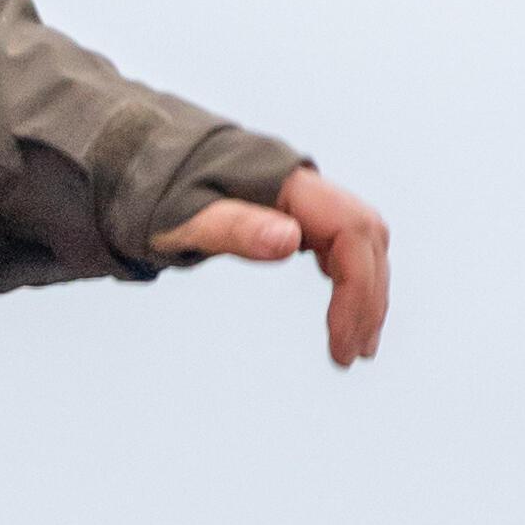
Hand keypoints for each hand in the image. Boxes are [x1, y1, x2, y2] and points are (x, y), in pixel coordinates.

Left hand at [157, 164, 388, 367]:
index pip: (351, 233)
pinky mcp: (299, 214)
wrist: (155, 168)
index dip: (356, 289)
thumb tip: (290, 241)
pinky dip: (350, 281)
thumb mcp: (189, 217)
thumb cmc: (167, 194)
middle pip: (366, 240)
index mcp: (289, 184)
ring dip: (367, 294)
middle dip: (368, 299)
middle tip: (352, 356)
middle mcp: (308, 189)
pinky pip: (341, 246)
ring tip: (358, 347)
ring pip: (361, 244)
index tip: (340, 343)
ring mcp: (307, 201)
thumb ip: (236, 227)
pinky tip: (345, 312)